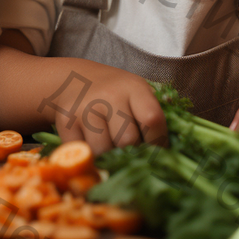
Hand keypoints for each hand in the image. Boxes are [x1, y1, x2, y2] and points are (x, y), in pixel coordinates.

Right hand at [44, 59, 167, 155]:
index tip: (156, 150)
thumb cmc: (116, 95)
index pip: (153, 119)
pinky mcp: (65, 121)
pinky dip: (89, 157)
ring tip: (112, 151)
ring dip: (109, 158)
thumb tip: (173, 156)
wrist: (75, 80)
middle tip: (131, 154)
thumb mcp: (137, 95)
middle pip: (128, 140)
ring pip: (103, 151)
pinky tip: (93, 146)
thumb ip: (153, 118)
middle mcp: (108, 95)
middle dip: (132, 153)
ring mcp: (85, 108)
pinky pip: (81, 152)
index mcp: (134, 88)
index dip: (158, 141)